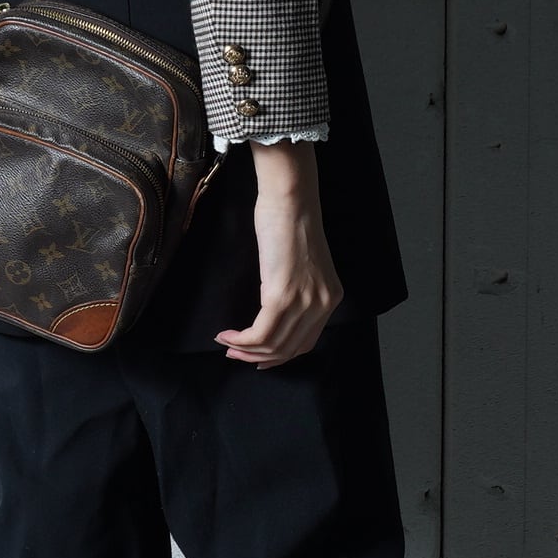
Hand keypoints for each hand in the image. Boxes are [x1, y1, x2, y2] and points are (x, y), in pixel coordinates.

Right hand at [215, 142, 342, 366]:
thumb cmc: (289, 222)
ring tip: (227, 347)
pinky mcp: (282, 295)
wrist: (290, 199)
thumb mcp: (301, 265)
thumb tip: (273, 311)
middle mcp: (323, 304)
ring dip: (245, 351)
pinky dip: (240, 340)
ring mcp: (304, 302)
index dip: (279, 356)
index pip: (306, 342)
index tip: (257, 357)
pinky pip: (260, 333)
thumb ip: (296, 291)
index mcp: (331, 298)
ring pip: (273, 345)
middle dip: (258, 358)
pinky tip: (226, 336)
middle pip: (289, 349)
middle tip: (234, 355)